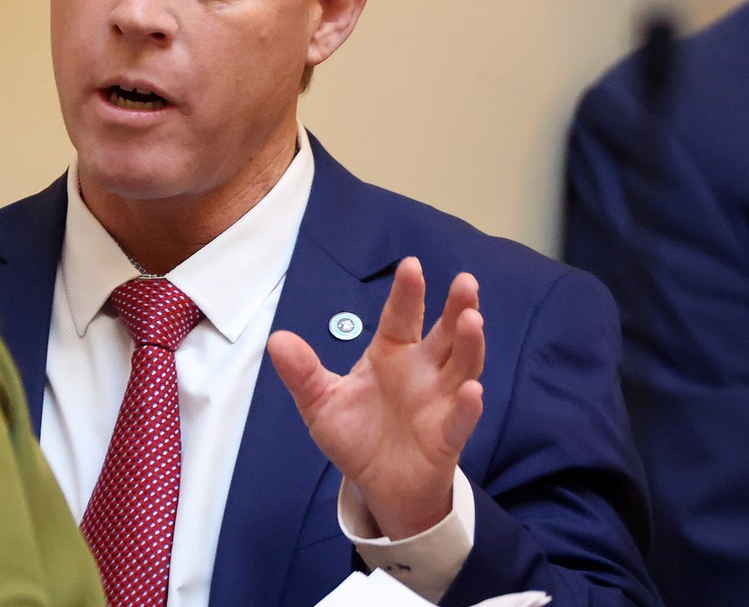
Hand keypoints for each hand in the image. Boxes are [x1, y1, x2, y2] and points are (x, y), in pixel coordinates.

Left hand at [267, 256, 484, 539]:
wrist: (378, 484)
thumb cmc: (356, 435)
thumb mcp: (321, 402)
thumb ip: (303, 372)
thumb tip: (276, 340)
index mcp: (391, 353)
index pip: (400, 316)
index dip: (407, 292)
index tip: (411, 265)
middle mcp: (422, 371)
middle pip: (445, 334)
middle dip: (457, 307)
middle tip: (465, 282)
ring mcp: (439, 401)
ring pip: (462, 367)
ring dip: (469, 344)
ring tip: (472, 319)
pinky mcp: (447, 436)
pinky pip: (460, 419)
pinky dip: (467, 405)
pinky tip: (472, 390)